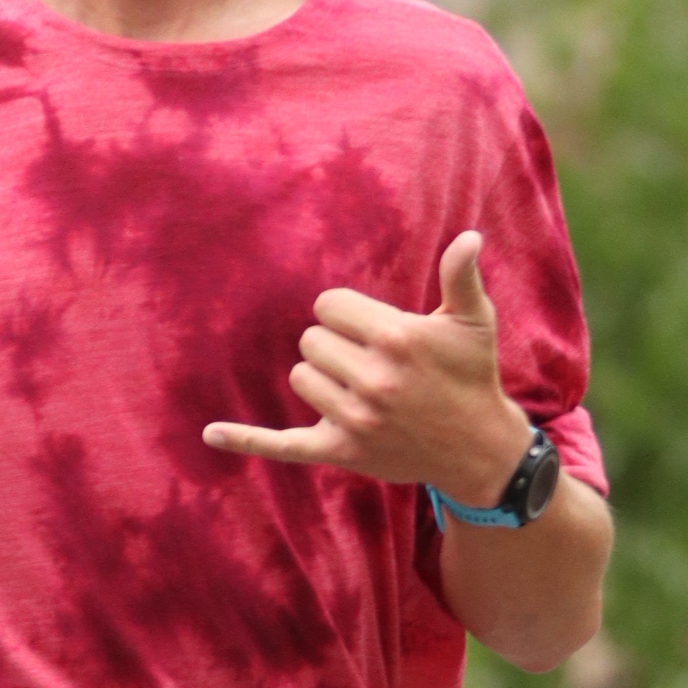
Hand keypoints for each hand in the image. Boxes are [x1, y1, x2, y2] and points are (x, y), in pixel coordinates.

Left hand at [201, 231, 531, 500]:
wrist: (477, 449)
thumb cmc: (472, 375)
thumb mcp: (474, 321)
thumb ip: (461, 276)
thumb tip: (468, 237)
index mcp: (397, 339)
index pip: (328, 305)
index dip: (346, 313)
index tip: (373, 328)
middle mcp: (373, 380)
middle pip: (310, 340)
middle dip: (336, 344)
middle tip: (372, 361)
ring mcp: (354, 419)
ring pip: (301, 377)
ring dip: (322, 377)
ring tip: (361, 388)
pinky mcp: (340, 451)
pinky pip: (281, 444)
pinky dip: (245, 439)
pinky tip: (210, 434)